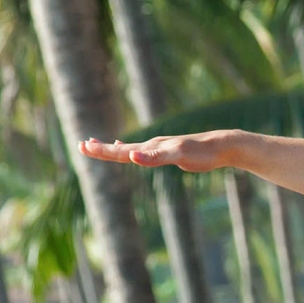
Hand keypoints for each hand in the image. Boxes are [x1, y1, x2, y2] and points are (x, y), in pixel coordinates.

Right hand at [80, 133, 230, 172]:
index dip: (102, 151)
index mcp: (152, 147)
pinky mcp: (169, 152)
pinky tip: (130, 152)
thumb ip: (155, 157)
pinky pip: (144, 152)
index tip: (83, 147)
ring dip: (111, 149)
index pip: (121, 151)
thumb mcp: (179, 156)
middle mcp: (153, 146)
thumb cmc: (202, 152)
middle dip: (101, 149)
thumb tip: (131, 156)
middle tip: (81, 146)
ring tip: (95, 145)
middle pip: (122, 148)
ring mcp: (160, 148)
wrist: (222, 145)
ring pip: (130, 149)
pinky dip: (131, 152)